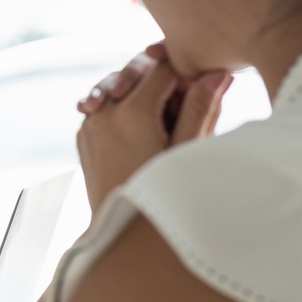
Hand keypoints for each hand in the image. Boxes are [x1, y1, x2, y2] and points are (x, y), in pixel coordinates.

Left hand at [74, 43, 228, 209]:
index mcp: (131, 113)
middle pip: (137, 72)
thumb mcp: (188, 150)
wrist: (122, 234)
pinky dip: (126, 108)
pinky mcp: (84, 135)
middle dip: (163, 80)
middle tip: (185, 105)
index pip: (162, 67)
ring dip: (143, 93)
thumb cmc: (163, 194)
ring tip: (165, 122)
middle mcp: (104, 112)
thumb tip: (217, 73)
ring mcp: (89, 124)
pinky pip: (107, 107)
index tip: (201, 89)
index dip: (185, 74)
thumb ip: (201, 109)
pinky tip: (145, 131)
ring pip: (120, 86)